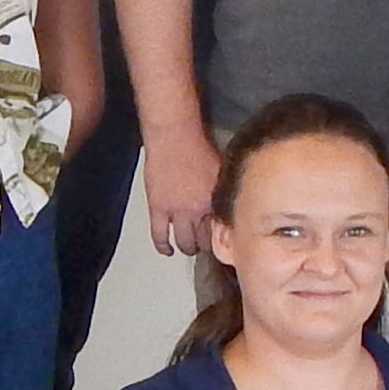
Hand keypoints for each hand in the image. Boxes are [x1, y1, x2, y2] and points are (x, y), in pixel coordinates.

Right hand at [143, 129, 219, 257]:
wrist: (174, 138)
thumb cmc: (197, 146)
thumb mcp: (220, 169)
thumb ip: (223, 188)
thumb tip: (230, 198)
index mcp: (214, 200)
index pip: (221, 228)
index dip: (222, 236)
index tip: (223, 240)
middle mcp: (197, 210)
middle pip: (204, 239)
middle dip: (206, 245)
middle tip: (205, 246)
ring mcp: (176, 211)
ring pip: (183, 241)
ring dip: (187, 247)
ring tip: (189, 248)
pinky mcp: (157, 208)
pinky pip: (159, 234)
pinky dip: (162, 246)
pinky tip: (167, 251)